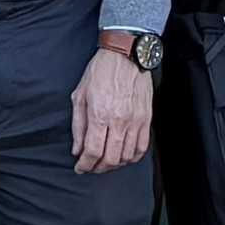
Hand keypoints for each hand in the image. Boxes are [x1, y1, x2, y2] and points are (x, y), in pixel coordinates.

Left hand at [70, 45, 153, 173]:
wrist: (126, 55)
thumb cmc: (101, 71)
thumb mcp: (80, 95)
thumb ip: (78, 126)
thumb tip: (77, 149)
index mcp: (100, 114)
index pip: (93, 151)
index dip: (85, 165)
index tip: (80, 168)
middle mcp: (119, 120)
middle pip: (111, 159)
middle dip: (98, 168)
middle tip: (91, 167)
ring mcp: (135, 121)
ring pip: (127, 156)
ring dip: (115, 164)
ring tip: (106, 162)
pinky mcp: (146, 119)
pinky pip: (142, 147)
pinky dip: (132, 157)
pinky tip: (124, 156)